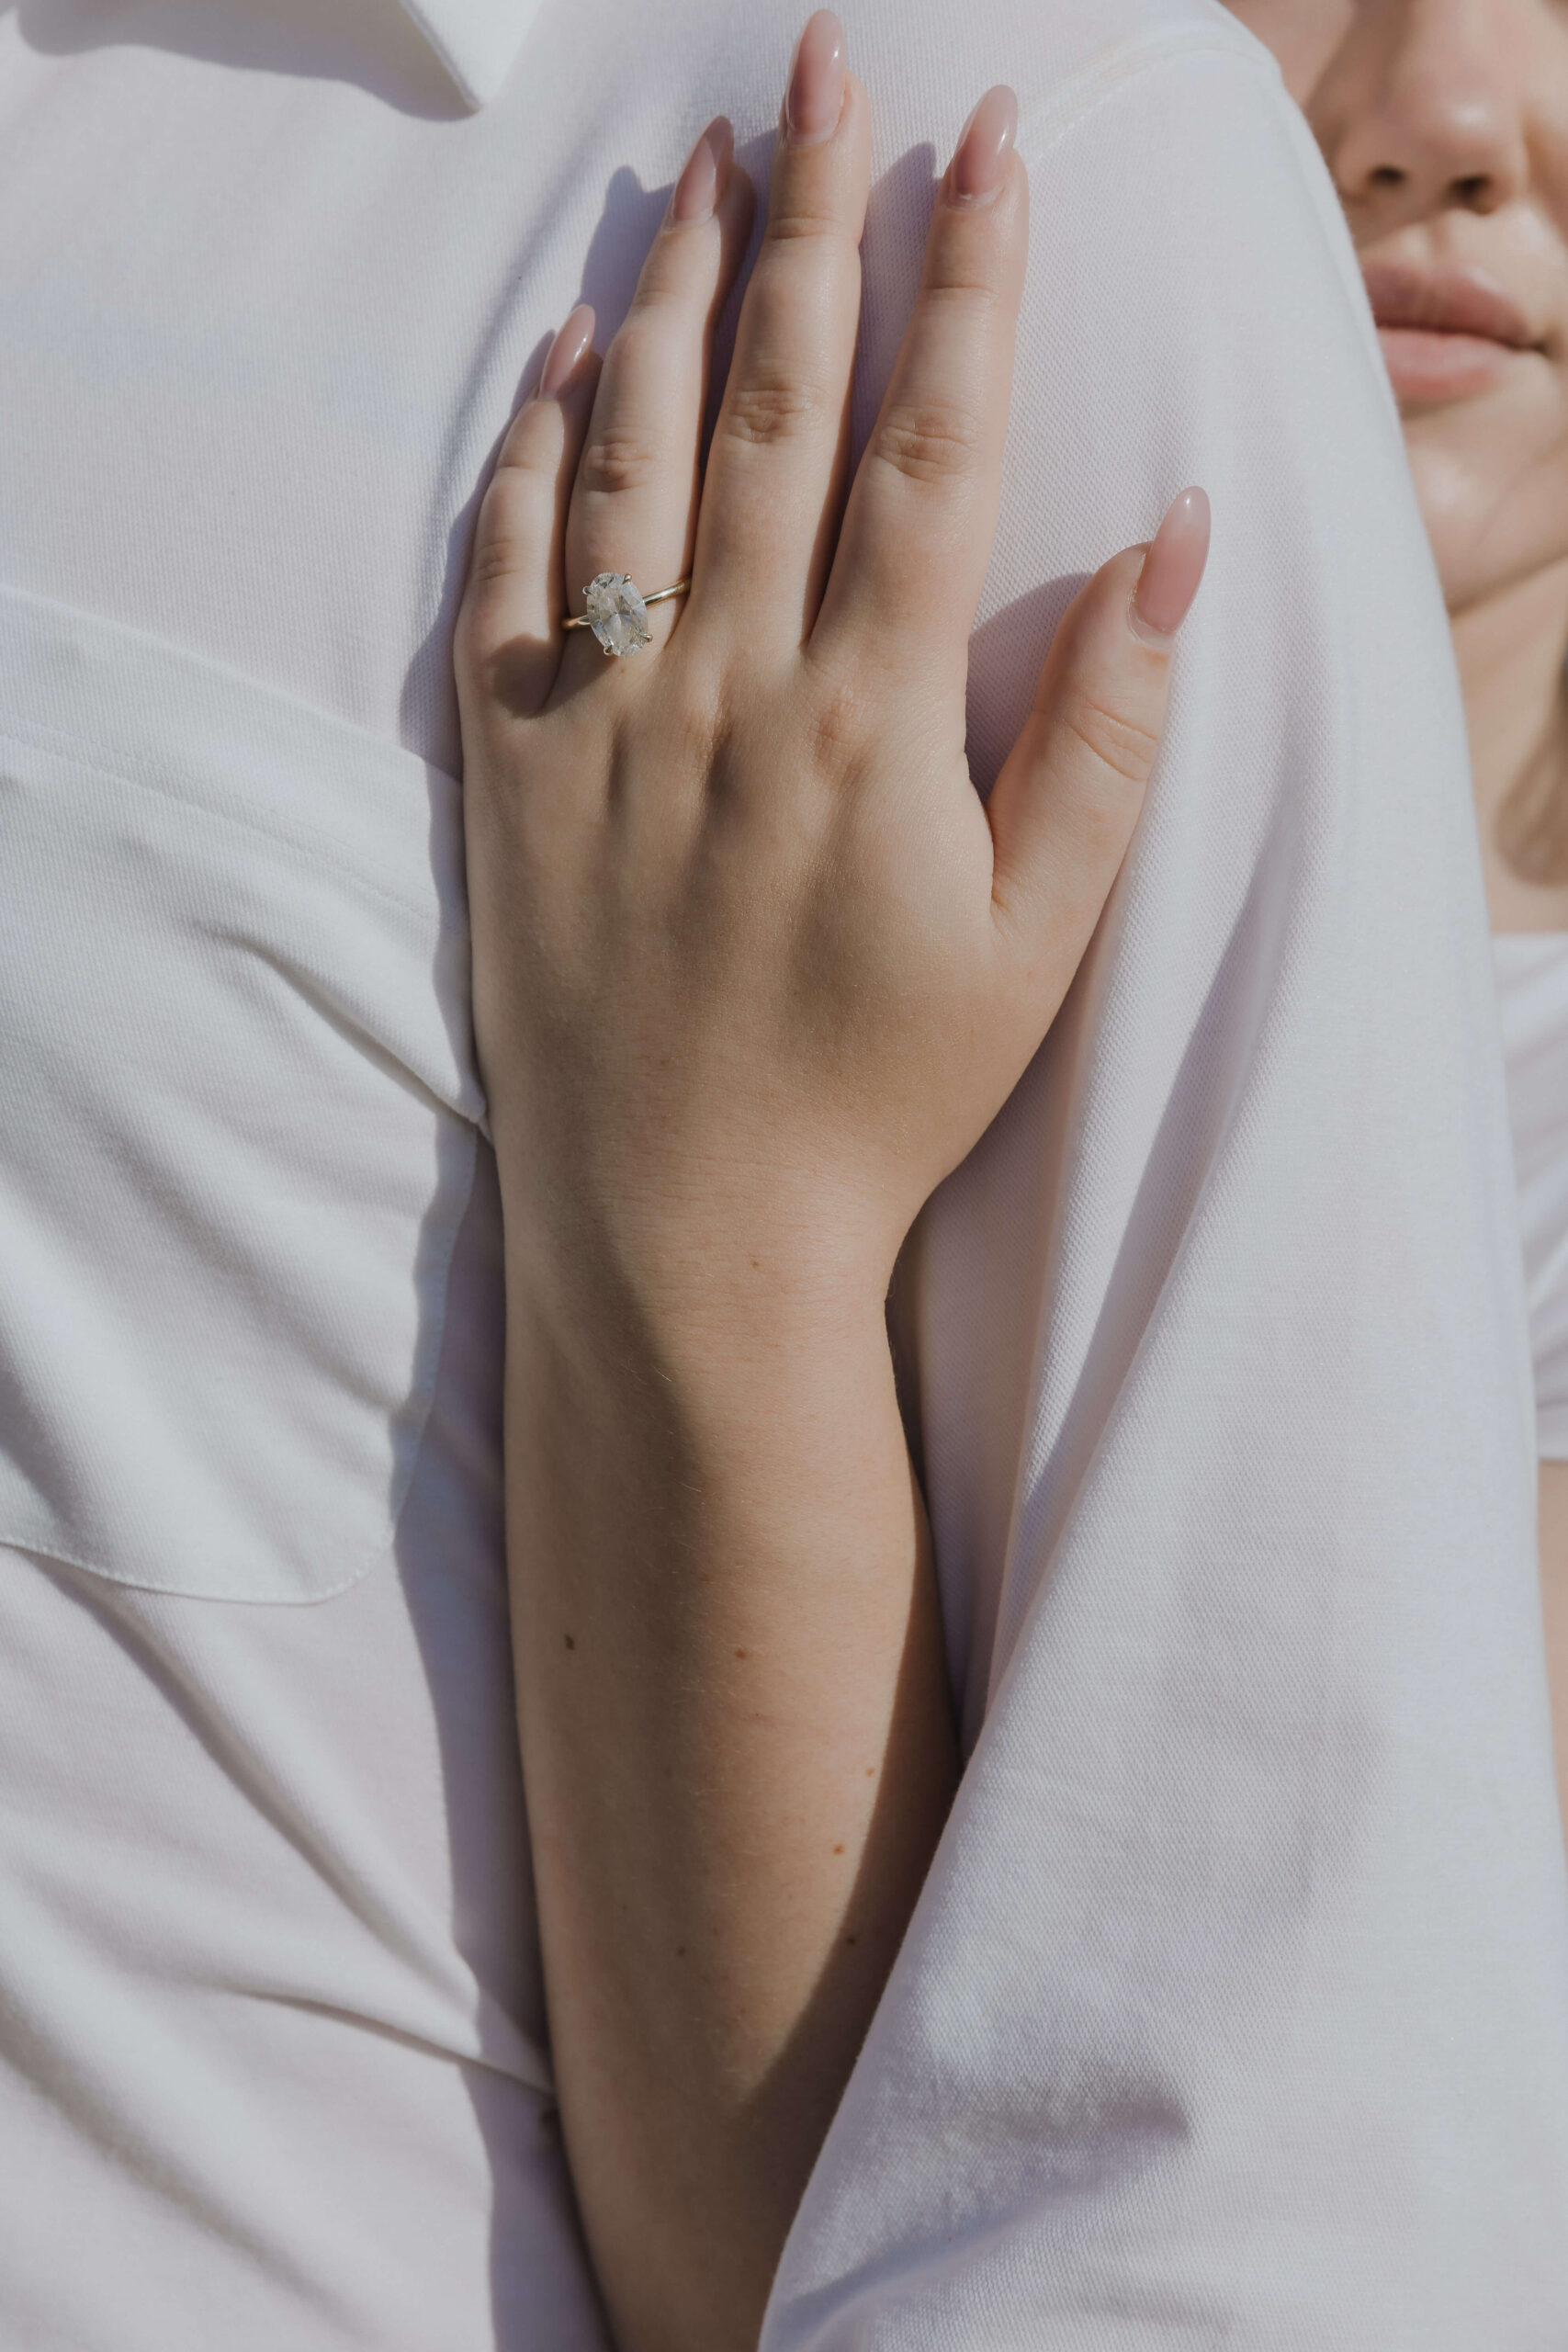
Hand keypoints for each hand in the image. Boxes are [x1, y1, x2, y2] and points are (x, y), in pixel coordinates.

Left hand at [455, 15, 1207, 1345]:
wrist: (686, 1231)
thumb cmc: (880, 1098)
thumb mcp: (1037, 946)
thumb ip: (1103, 740)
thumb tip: (1170, 545)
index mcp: (873, 719)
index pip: (932, 447)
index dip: (968, 281)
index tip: (989, 142)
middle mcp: (729, 687)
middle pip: (777, 403)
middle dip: (813, 217)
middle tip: (828, 64)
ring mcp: (605, 720)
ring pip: (636, 455)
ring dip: (675, 292)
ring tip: (706, 159)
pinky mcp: (511, 769)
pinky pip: (506, 573)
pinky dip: (532, 451)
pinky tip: (565, 357)